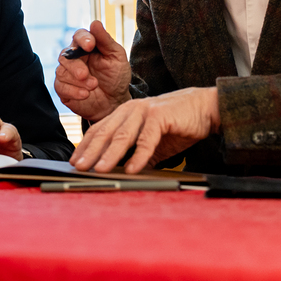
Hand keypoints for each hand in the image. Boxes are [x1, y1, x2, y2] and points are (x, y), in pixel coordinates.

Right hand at [54, 20, 131, 121]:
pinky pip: (60, 86)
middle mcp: (74, 58)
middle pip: (65, 55)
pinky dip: (73, 91)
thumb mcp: (116, 57)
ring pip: (61, 71)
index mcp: (86, 46)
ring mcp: (67, 73)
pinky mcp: (63, 88)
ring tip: (93, 86)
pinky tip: (85, 95)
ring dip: (77, 81)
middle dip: (76, 66)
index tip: (90, 45)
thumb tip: (95, 23)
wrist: (115, 102)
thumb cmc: (116, 77)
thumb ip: (106, 40)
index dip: (82, 39)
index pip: (78, 36)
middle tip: (86, 75)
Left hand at [69, 87, 220, 173]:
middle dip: (90, 151)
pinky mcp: (161, 116)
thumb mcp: (153, 141)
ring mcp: (145, 111)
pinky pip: (146, 139)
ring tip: (99, 170)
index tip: (75, 160)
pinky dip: (139, 156)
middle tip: (79, 166)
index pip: (99, 129)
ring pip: (122, 136)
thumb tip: (125, 172)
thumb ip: (138, 153)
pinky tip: (132, 169)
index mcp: (125, 113)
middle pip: (105, 132)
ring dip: (109, 154)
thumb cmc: (177, 124)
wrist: (205, 108)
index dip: (85, 145)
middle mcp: (131, 109)